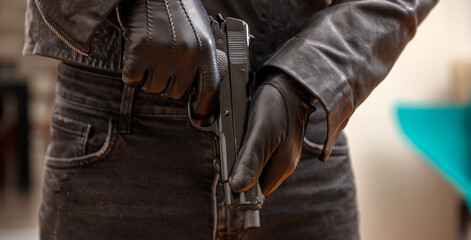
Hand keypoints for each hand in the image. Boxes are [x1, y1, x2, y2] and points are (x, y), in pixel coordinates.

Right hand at [118, 0, 218, 124]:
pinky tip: (136, 56)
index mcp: (206, 50)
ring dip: (149, 78)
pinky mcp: (139, 50)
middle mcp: (187, 54)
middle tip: (164, 65)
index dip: (204, 108)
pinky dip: (131, 73)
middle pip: (176, 94)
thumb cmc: (177, 8)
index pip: (209, 91)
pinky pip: (132, 80)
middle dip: (169, 84)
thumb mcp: (200, 32)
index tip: (200, 117)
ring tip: (151, 55)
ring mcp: (163, 53)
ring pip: (153, 89)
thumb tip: (197, 90)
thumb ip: (201, 60)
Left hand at [229, 70, 314, 195]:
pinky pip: (252, 150)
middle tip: (222, 155)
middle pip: (253, 177)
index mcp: (282, 165)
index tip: (225, 174)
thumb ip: (250, 160)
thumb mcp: (261, 132)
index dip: (240, 188)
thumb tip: (237, 188)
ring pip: (251, 163)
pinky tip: (235, 134)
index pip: (258, 193)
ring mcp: (277, 150)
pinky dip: (240, 145)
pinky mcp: (271, 139)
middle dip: (235, 169)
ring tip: (227, 141)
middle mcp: (281, 161)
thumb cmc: (277, 104)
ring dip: (235, 156)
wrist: (287, 81)